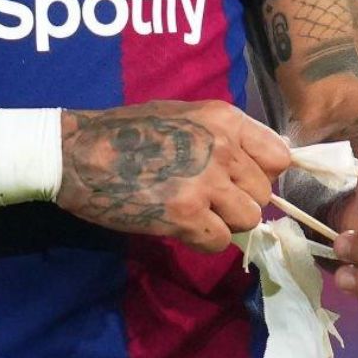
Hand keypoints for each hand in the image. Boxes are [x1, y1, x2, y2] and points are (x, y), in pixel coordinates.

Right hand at [57, 101, 293, 252]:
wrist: (77, 154)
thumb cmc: (127, 131)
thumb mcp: (185, 115)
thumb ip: (227, 135)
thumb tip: (271, 158)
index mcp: (224, 119)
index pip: (279, 157)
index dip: (263, 173)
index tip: (241, 179)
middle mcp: (222, 148)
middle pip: (264, 193)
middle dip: (239, 200)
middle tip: (207, 198)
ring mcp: (205, 183)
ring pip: (247, 219)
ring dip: (224, 222)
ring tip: (195, 212)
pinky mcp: (185, 216)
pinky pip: (220, 242)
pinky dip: (203, 240)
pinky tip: (181, 226)